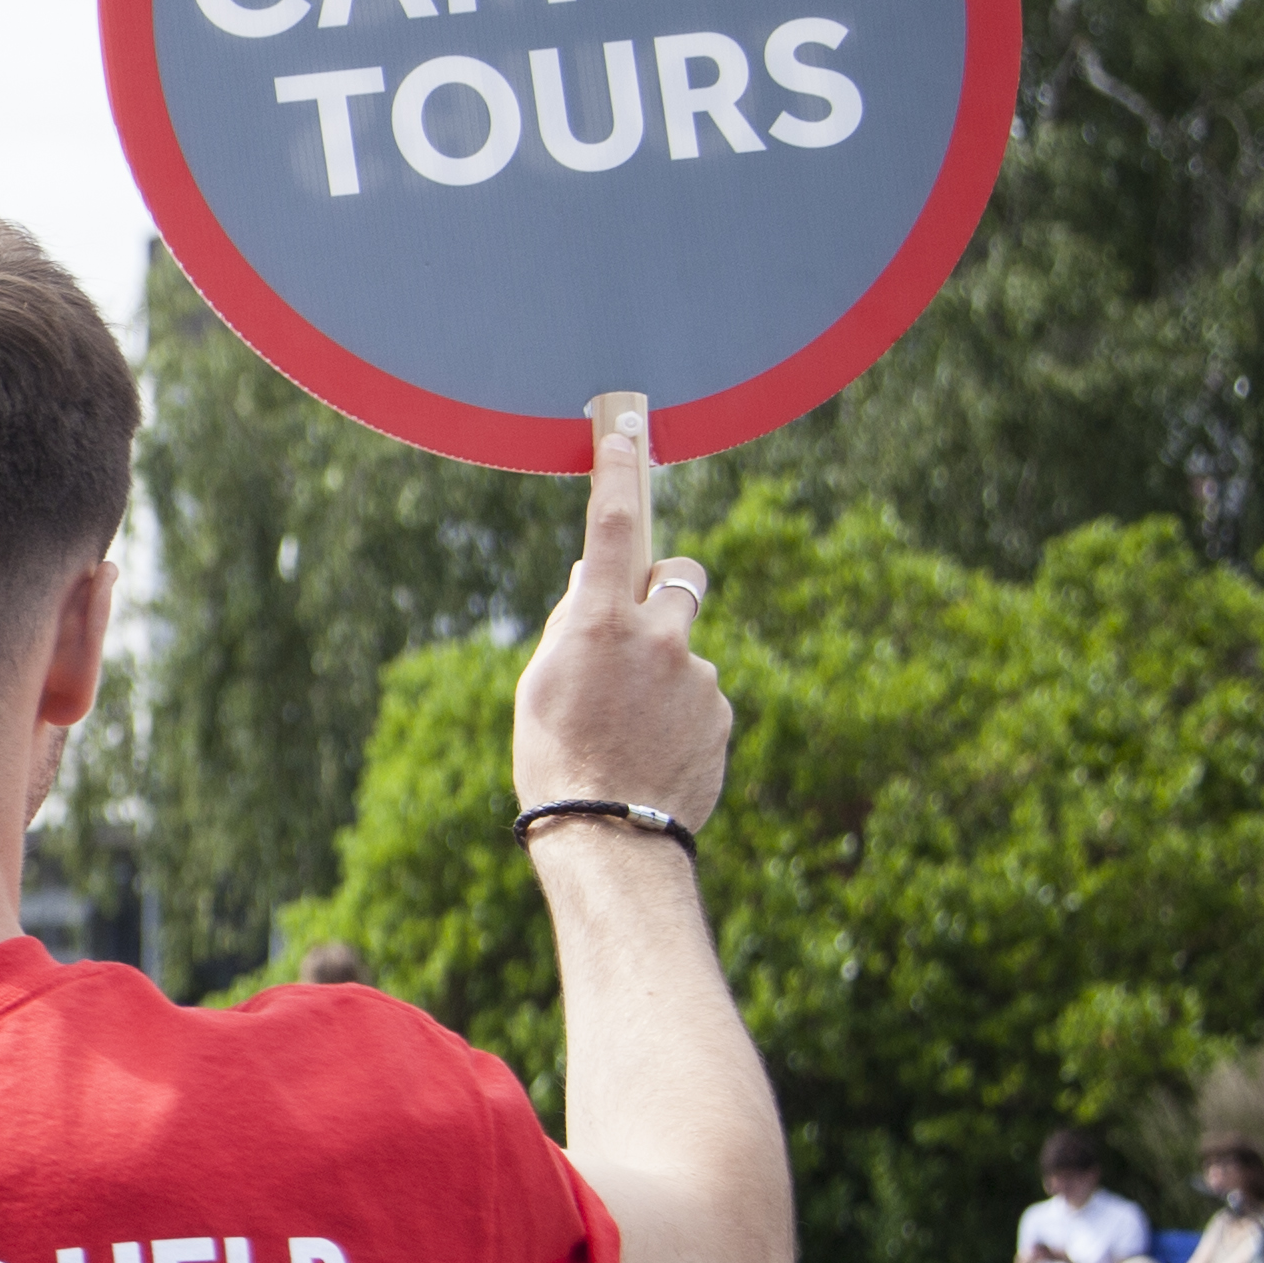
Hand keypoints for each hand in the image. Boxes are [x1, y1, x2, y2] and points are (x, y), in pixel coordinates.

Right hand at [510, 406, 729, 829]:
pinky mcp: (722, 714)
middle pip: (680, 576)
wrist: (610, 838)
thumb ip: (573, 623)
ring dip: (664, 671)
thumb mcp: (542, 681)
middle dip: (666, 586)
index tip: (626, 425)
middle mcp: (659, 638)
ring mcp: (699, 676)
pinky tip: (651, 752)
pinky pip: (699, 694)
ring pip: (685, 647)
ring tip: (629, 728)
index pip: (614, 525)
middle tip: (638, 625)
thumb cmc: (556, 758)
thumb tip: (595, 582)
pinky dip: (678, 714)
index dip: (620, 468)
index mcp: (601, 622)